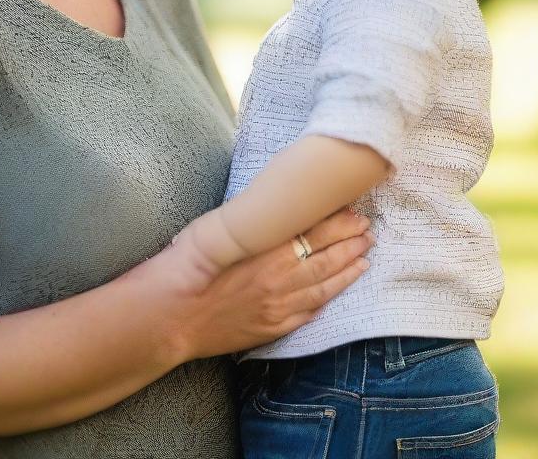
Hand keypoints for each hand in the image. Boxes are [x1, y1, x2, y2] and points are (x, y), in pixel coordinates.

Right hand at [137, 207, 372, 362]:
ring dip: (347, 270)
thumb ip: (248, 222)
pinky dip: (327, 300)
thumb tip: (269, 209)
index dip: (336, 222)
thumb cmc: (183, 265)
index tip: (353, 210)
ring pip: (323, 286)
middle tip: (369, 230)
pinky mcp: (271, 328)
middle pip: (324, 257)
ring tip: (366, 256)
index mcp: (265, 250)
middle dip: (350, 242)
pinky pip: (307, 313)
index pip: (311, 232)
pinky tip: (338, 291)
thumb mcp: (213, 228)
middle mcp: (277, 278)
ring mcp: (277, 306)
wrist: (168, 315)